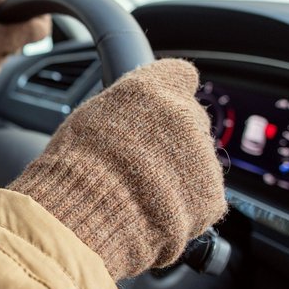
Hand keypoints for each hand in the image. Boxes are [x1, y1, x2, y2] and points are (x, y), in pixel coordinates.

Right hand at [7, 59, 227, 279]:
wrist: (90, 212)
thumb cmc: (76, 168)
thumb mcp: (87, 119)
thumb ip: (122, 110)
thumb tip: (128, 115)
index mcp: (152, 89)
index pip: (179, 75)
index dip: (170, 94)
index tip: (159, 109)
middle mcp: (184, 115)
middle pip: (190, 121)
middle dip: (172, 140)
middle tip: (141, 162)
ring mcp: (203, 156)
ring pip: (197, 162)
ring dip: (178, 175)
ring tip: (141, 195)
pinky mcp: (211, 194)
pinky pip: (202, 198)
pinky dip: (185, 207)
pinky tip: (154, 213)